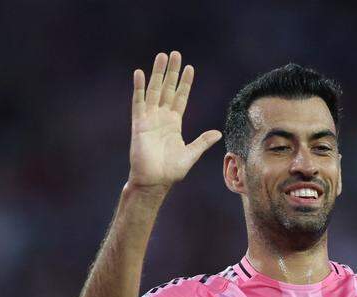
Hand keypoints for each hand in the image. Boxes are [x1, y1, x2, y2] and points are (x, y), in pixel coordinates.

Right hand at [128, 51, 221, 192]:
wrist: (154, 181)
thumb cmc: (171, 171)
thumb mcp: (191, 154)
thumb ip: (202, 142)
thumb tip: (218, 133)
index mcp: (174, 123)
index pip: (181, 97)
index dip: (185, 83)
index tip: (190, 68)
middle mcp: (161, 117)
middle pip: (168, 89)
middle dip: (172, 72)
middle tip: (175, 53)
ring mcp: (150, 119)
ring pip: (154, 90)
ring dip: (157, 73)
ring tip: (162, 56)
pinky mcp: (139, 124)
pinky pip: (138, 102)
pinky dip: (138, 88)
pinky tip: (139, 73)